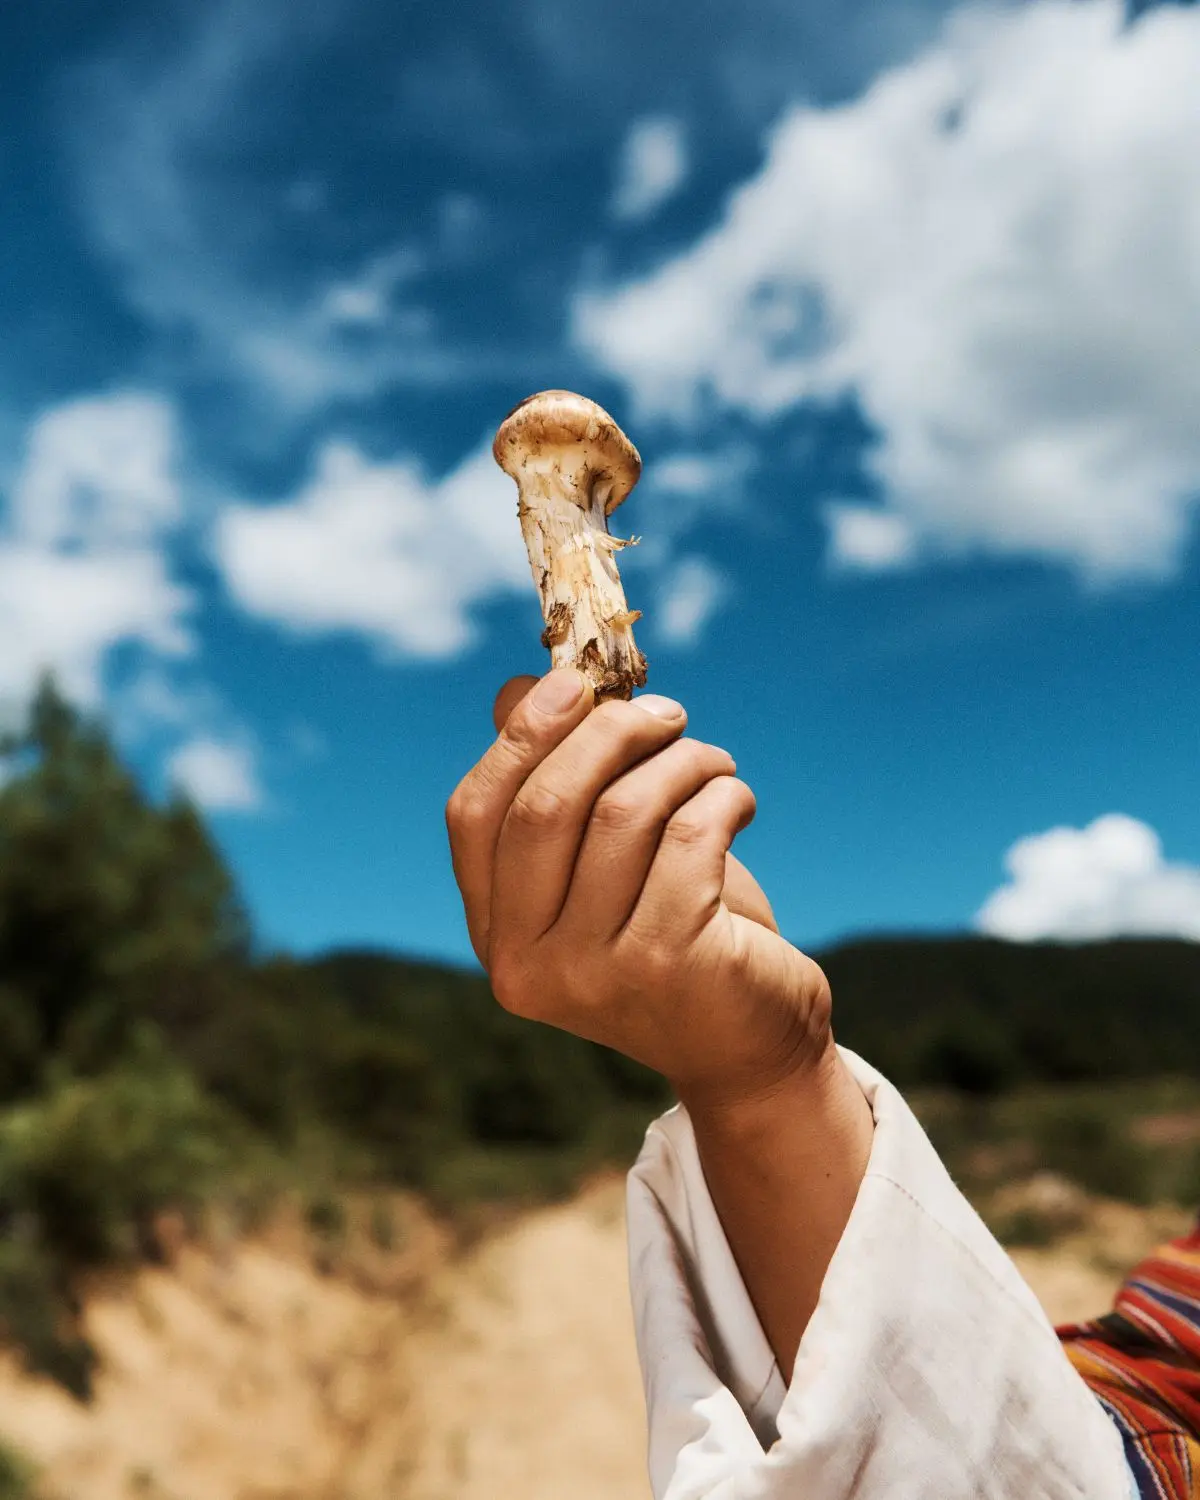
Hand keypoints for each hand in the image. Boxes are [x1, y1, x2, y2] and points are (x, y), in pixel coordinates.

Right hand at [445, 669, 833, 1111]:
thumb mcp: (606, 860)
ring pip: (626, 813)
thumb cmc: (673, 931)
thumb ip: (557, 779)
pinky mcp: (669, 966)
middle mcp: (525, 963)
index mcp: (496, 933)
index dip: (520, 737)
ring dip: (682, 762)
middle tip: (668, 714)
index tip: (576, 682)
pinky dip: (722, 797)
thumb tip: (519, 686)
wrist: (749, 1043)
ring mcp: (593, 973)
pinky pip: (691, 838)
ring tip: (713, 761)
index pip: (475, 815)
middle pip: (547, 806)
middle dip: (611, 734)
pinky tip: (738, 801)